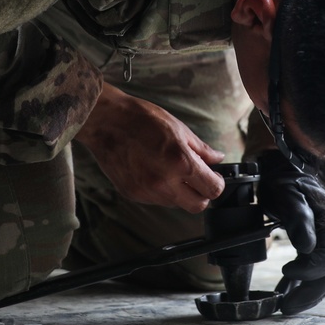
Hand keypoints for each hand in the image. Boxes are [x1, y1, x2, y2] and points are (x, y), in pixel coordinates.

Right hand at [74, 83, 225, 212]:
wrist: (106, 121)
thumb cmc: (141, 119)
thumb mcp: (178, 128)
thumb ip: (201, 148)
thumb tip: (216, 158)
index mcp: (181, 163)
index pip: (212, 189)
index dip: (217, 183)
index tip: (214, 176)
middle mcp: (165, 183)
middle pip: (197, 205)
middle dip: (202, 194)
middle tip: (198, 178)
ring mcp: (147, 192)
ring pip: (176, 204)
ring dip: (180, 192)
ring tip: (171, 170)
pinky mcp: (133, 194)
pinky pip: (156, 200)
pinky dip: (161, 190)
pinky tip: (154, 171)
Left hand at [257, 150, 324, 314]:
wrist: (291, 158)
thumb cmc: (287, 173)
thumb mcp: (288, 192)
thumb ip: (298, 218)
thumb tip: (306, 247)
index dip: (308, 270)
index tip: (286, 271)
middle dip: (309, 293)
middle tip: (285, 308)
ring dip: (308, 290)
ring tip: (285, 304)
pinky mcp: (323, 238)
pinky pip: (319, 265)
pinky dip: (305, 278)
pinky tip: (287, 286)